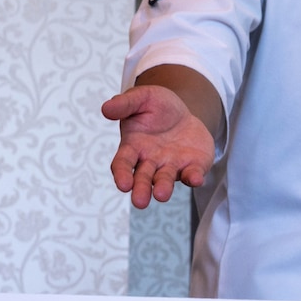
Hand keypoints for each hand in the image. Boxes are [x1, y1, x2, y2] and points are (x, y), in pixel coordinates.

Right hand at [101, 85, 215, 208]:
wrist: (183, 112)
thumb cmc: (156, 106)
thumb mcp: (142, 98)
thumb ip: (125, 103)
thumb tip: (106, 109)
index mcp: (133, 147)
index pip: (123, 164)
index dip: (122, 174)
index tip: (123, 184)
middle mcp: (150, 161)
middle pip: (143, 178)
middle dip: (142, 190)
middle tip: (140, 202)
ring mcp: (171, 166)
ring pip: (165, 180)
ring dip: (164, 188)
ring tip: (161, 195)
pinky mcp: (192, 166)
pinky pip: (192, 174)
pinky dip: (193, 178)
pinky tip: (195, 179)